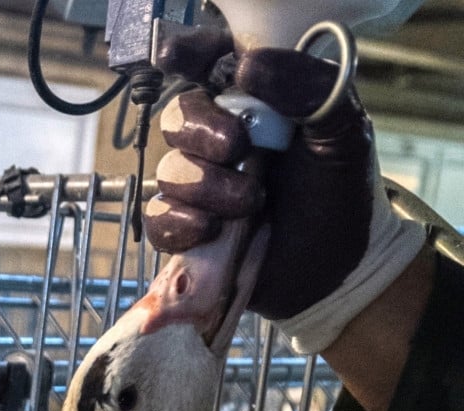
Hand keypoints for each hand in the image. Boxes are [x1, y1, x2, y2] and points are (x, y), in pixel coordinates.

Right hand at [143, 30, 424, 352]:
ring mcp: (200, 185)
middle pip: (176, 117)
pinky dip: (181, 224)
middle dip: (200, 132)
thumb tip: (248, 66)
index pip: (210, 63)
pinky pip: (158, 218)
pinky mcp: (185, 230)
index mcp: (256, 102)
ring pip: (168, 171)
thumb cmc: (340, 192)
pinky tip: (211, 231)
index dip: (187, 54)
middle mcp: (220, 138)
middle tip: (236, 149)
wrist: (338, 266)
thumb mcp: (342, 129)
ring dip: (206, 188)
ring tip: (250, 204)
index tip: (176, 56)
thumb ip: (309, 87)